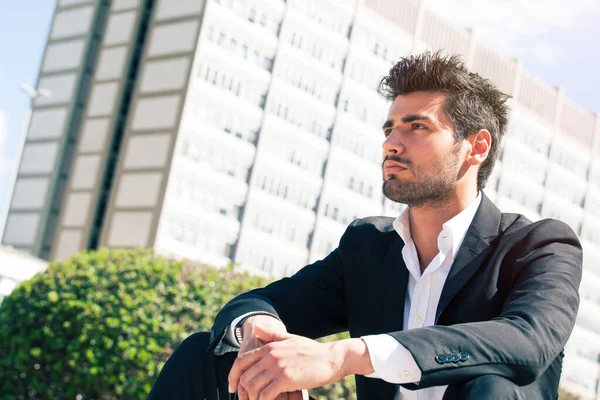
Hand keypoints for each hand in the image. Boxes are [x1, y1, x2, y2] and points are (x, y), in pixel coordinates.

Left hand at [229, 324, 348, 399]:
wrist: (331, 358)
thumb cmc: (311, 351)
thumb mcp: (290, 339)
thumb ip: (271, 335)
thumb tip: (255, 327)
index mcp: (269, 347)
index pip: (240, 361)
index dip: (232, 376)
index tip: (232, 388)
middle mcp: (270, 356)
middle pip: (245, 377)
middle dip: (243, 391)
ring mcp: (277, 367)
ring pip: (253, 387)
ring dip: (253, 399)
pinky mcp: (286, 380)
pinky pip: (265, 395)